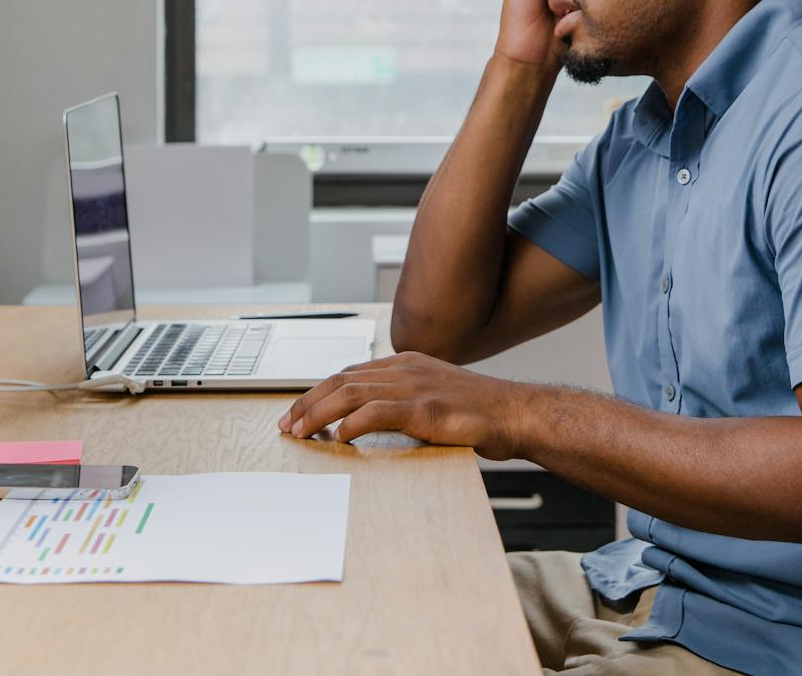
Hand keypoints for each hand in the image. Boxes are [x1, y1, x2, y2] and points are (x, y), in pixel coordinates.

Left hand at [277, 352, 536, 459]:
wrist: (515, 413)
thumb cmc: (479, 412)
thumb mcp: (434, 396)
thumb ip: (403, 401)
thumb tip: (369, 421)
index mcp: (406, 363)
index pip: (349, 374)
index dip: (319, 392)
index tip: (299, 411)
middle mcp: (405, 368)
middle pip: (342, 380)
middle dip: (308, 402)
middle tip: (287, 423)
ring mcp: (414, 386)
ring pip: (350, 394)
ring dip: (319, 414)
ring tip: (301, 433)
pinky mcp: (424, 409)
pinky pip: (376, 413)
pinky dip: (351, 425)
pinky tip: (339, 438)